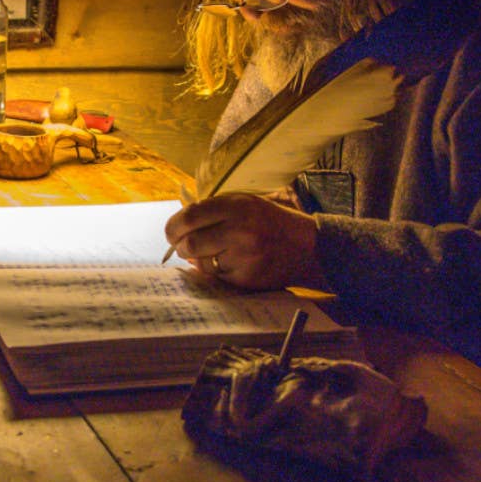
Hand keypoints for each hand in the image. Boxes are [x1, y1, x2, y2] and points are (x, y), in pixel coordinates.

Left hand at [164, 193, 323, 289]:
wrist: (308, 247)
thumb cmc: (271, 222)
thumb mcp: (246, 203)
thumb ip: (213, 210)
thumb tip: (179, 227)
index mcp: (237, 206)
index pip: (189, 217)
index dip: (173, 227)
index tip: (172, 233)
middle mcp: (240, 229)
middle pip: (190, 243)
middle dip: (180, 247)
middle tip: (182, 247)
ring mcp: (244, 256)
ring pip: (201, 263)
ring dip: (197, 260)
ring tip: (206, 254)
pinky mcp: (248, 277)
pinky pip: (217, 277)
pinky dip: (215, 272)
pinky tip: (226, 264)